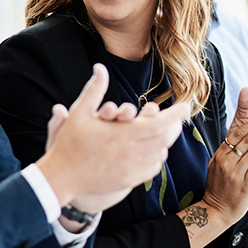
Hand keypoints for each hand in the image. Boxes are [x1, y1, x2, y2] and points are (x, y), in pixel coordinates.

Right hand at [38, 64, 187, 206]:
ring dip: (164, 142)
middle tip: (177, 118)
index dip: (176, 114)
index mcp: (122, 134)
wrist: (62, 177)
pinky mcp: (129, 181)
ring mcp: (131, 169)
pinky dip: (156, 158)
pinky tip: (152, 151)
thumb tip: (100, 67)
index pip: (159, 123)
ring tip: (164, 133)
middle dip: (174, 127)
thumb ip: (94, 90)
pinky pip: (152, 169)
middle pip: (164, 139)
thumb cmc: (69, 144)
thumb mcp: (79, 113)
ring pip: (160, 154)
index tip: (185, 106)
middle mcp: (131, 153)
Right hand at [201, 107, 247, 223]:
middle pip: (246, 140)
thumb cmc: (218, 187)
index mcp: (220, 155)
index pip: (236, 134)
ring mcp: (235, 172)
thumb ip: (225, 151)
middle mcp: (226, 162)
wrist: (216, 209)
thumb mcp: (216, 165)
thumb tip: (235, 138)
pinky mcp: (246, 183)